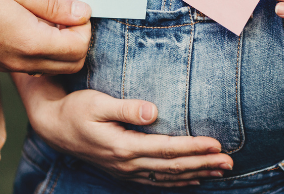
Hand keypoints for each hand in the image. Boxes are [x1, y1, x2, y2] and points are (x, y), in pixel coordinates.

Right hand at [0, 0, 91, 72]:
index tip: (75, 8)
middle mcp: (23, 62)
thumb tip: (84, 13)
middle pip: (72, 64)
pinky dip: (46, 52)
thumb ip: (56, 5)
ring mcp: (11, 66)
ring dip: (64, 47)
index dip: (84, 27)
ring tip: (52, 19)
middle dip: (79, 40)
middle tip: (68, 15)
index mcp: (31, 42)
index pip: (79, 48)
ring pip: (55, 68)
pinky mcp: (2, 64)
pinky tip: (36, 27)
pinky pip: (37, 67)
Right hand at [17, 77, 233, 187]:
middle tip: (230, 162)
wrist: (54, 127)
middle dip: (203, 164)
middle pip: (172, 167)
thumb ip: (126, 108)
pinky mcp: (124, 170)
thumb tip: (154, 112)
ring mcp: (126, 170)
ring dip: (196, 174)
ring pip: (167, 177)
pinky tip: (193, 178)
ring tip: (220, 171)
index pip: (166, 149)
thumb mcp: (98, 103)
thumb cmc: (76, 110)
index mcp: (124, 146)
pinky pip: (156, 181)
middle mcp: (127, 163)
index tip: (216, 144)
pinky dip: (177, 181)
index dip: (193, 147)